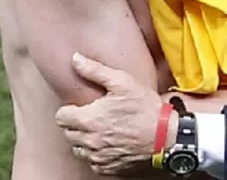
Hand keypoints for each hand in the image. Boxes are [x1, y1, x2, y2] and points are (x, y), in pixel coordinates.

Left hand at [56, 53, 164, 175]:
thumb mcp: (122, 82)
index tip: (82, 107)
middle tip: (93, 116)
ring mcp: (98, 156)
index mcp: (88, 119)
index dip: (69, 110)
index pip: (60, 117)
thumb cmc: (145, 108)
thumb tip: (75, 59)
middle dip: (76, 124)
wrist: (165, 136)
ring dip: (85, 140)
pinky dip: (97, 154)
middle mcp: (89, 141)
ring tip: (101, 130)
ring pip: (78, 149)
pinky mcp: (108, 168)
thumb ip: (95, 70)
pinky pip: (92, 162)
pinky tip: (110, 143)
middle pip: (67, 134)